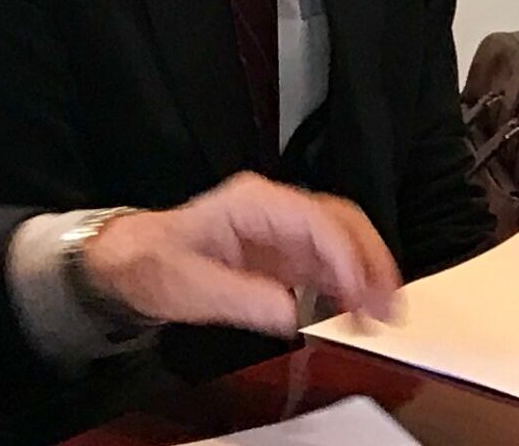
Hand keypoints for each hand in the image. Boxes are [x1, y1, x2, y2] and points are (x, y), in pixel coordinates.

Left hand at [79, 174, 401, 335]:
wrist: (130, 262)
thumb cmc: (153, 263)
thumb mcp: (189, 286)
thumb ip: (241, 298)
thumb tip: (290, 314)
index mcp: (254, 203)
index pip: (317, 220)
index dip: (346, 256)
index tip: (361, 293)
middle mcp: (275, 210)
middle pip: (341, 223)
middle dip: (371, 260)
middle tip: (389, 305)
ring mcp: (282, 230)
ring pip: (342, 241)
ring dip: (367, 273)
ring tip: (384, 313)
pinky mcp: (283, 254)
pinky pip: (328, 263)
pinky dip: (350, 284)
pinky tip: (359, 309)